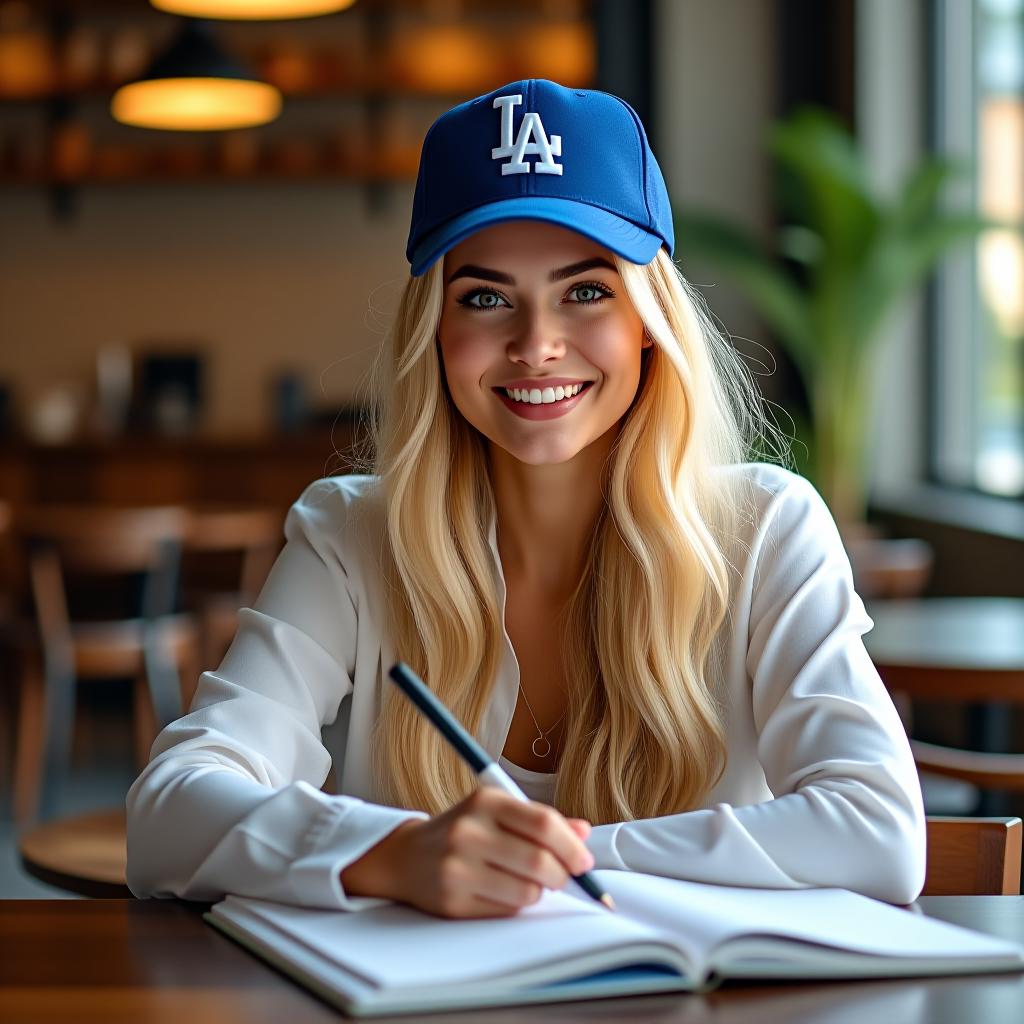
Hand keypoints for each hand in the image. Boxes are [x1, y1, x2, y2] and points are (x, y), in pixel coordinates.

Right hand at [341, 787, 593, 918]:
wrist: (407, 856)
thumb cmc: (464, 831)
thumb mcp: (498, 812)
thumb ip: (541, 820)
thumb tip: (584, 832)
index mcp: (485, 801)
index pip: (543, 823)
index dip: (572, 846)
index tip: (584, 861)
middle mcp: (469, 832)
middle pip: (539, 862)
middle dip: (563, 875)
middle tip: (563, 877)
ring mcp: (457, 868)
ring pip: (527, 892)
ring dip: (539, 892)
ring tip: (530, 882)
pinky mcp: (452, 901)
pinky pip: (506, 912)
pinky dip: (516, 906)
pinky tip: (505, 892)